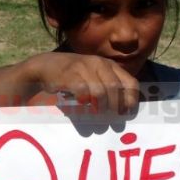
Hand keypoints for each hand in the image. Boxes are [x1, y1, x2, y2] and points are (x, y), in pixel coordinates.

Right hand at [25, 53, 139, 113]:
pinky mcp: (70, 75)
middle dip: (115, 106)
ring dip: (99, 106)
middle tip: (110, 116)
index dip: (131, 99)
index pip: (130, 82)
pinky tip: (81, 104)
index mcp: (110, 65)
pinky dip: (84, 102)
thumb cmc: (76, 75)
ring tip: (96, 112)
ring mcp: (84, 68)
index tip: (126, 112)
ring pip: (100, 92)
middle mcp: (99, 64)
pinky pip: (83, 92)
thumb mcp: (96, 76)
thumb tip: (125, 110)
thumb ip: (110, 87)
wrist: (48, 66)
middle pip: (115, 89)